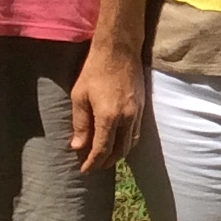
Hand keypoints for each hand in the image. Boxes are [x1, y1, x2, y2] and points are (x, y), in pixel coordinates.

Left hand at [69, 42, 142, 173]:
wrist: (119, 50)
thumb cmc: (95, 70)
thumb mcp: (80, 96)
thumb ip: (80, 123)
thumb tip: (78, 146)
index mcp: (109, 117)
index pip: (102, 149)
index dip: (93, 162)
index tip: (85, 170)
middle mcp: (127, 118)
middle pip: (119, 150)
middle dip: (106, 162)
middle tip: (94, 166)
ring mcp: (137, 113)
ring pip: (131, 143)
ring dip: (119, 154)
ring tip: (106, 157)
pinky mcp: (142, 106)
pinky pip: (136, 132)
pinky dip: (127, 142)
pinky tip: (119, 141)